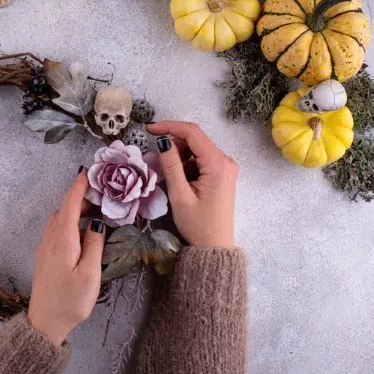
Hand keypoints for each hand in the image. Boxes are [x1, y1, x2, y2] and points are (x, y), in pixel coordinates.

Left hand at [27, 170, 105, 345]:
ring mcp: (45, 248)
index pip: (69, 204)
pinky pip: (57, 231)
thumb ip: (94, 244)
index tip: (89, 171)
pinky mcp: (45, 257)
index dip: (79, 186)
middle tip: (102, 194)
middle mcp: (50, 239)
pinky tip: (82, 232)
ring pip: (59, 220)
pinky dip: (70, 223)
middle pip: (64, 209)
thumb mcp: (90, 273)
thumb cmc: (70, 300)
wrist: (44, 323)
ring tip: (96, 212)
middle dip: (81, 197)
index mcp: (62, 239)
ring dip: (75, 211)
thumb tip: (96, 221)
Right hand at [146, 121, 237, 247]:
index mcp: (218, 165)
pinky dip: (186, 163)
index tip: (148, 129)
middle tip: (155, 159)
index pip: (192, 133)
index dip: (169, 127)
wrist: (214, 246)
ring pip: (196, 148)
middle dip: (173, 144)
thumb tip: (162, 140)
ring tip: (168, 174)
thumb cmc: (197, 224)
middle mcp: (225, 161)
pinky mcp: (221, 173)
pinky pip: (201, 159)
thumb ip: (171, 165)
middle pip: (195, 139)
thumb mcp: (179, 195)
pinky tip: (179, 179)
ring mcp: (225, 167)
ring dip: (179, 155)